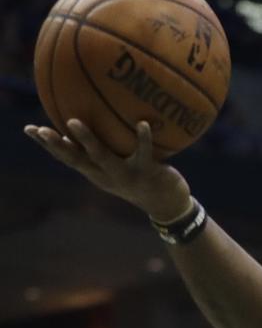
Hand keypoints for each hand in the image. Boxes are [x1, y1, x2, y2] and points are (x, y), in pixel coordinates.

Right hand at [24, 119, 191, 222]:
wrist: (167, 205)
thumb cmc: (139, 179)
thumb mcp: (116, 169)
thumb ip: (101, 153)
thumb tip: (85, 127)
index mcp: (96, 173)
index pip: (66, 158)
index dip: (47, 145)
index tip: (28, 129)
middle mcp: (106, 175)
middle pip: (76, 160)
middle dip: (57, 145)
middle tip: (41, 129)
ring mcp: (125, 175)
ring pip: (102, 157)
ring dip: (88, 141)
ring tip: (75, 122)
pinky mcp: (146, 173)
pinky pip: (144, 153)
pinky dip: (143, 138)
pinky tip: (143, 123)